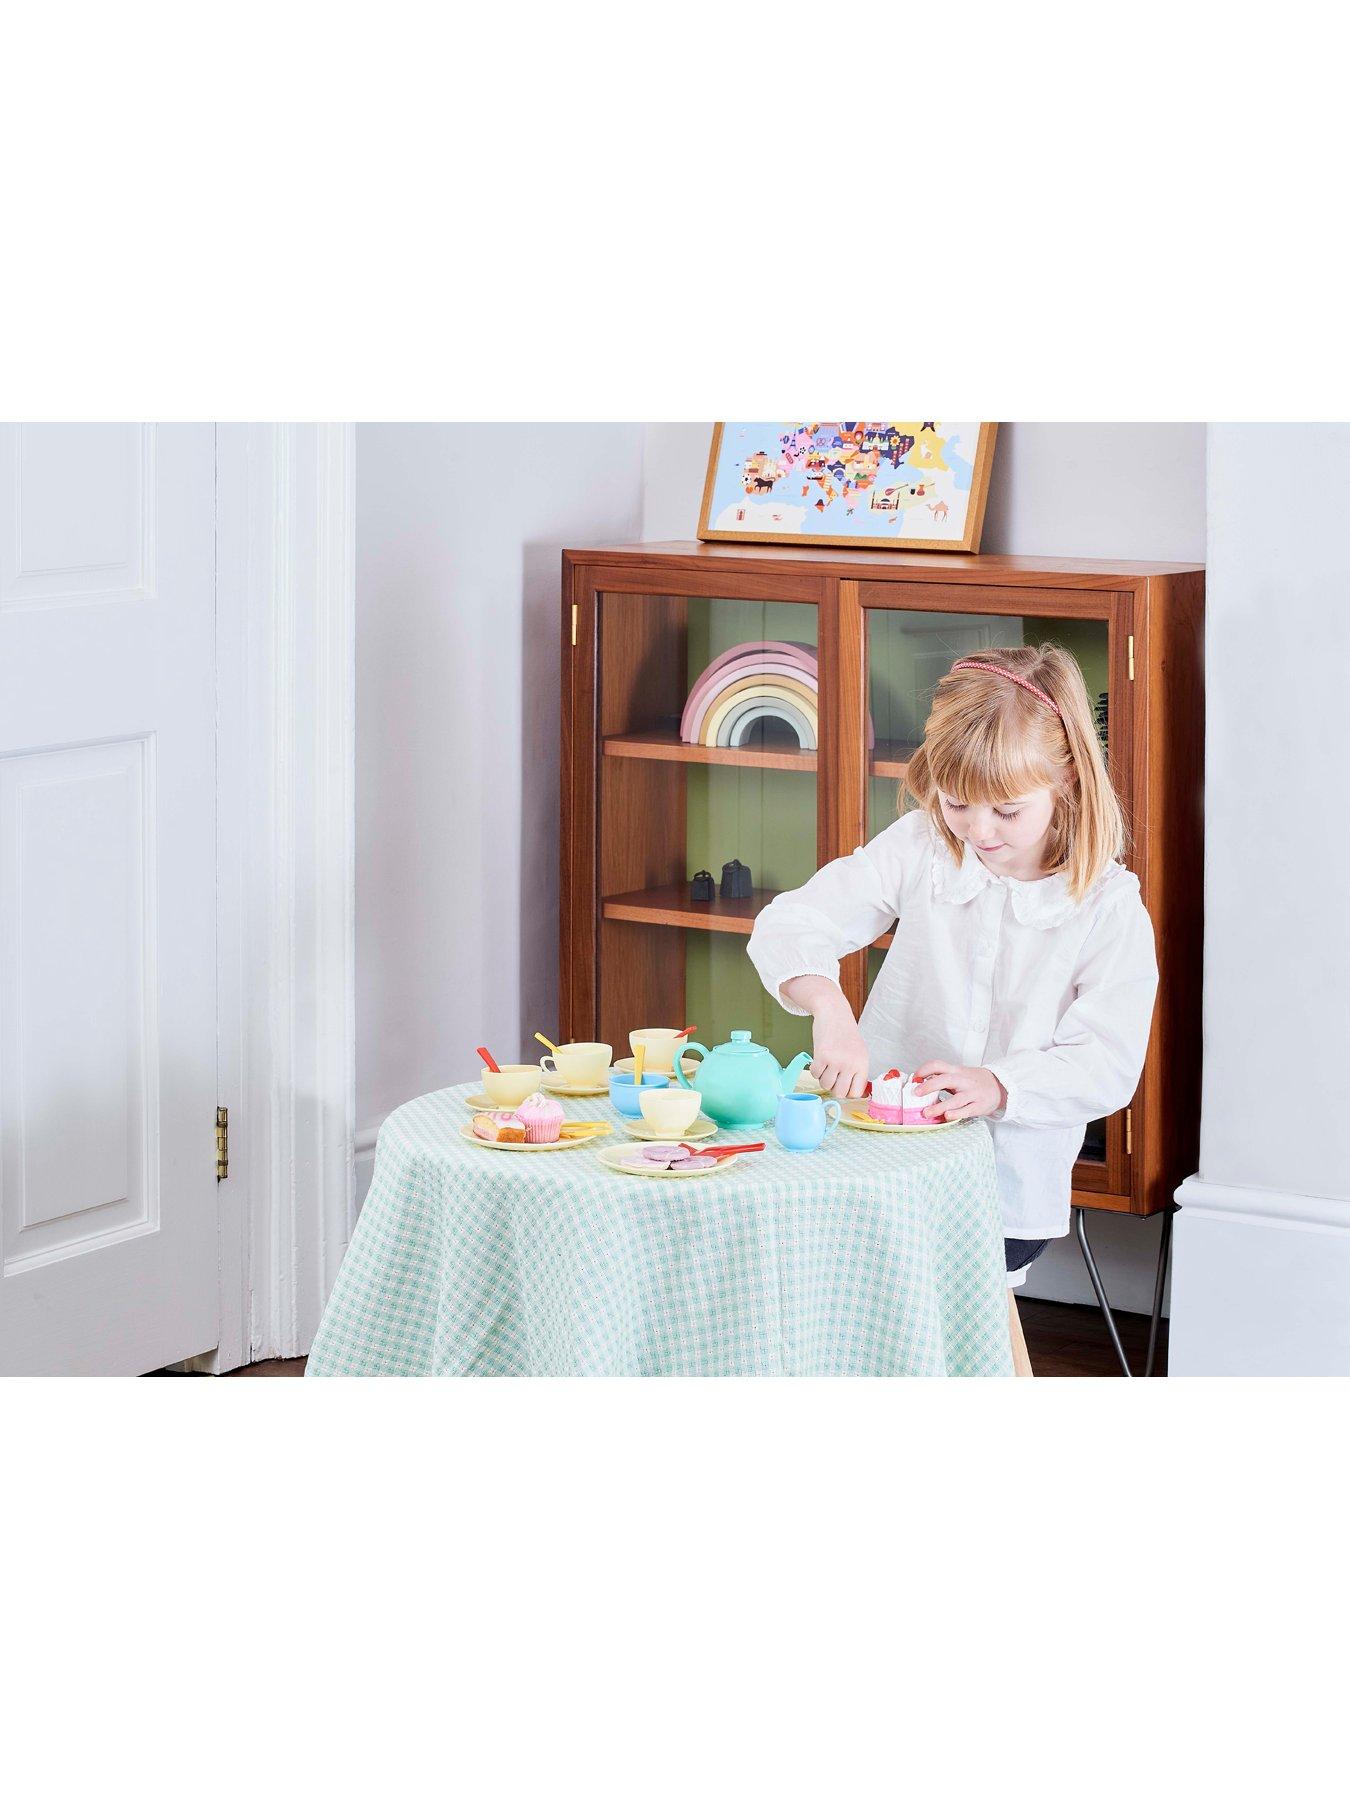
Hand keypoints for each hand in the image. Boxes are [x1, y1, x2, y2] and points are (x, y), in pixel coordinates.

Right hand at [780, 976, 869, 1098]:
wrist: (834, 1014)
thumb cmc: (846, 1035)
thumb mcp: (860, 1054)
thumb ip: (858, 1073)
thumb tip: (855, 1095)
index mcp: (863, 1065)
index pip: (856, 1093)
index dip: (847, 1092)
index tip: (843, 1086)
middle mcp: (851, 1064)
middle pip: (840, 1093)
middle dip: (834, 1088)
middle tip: (833, 1078)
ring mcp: (836, 1060)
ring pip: (825, 1085)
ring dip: (823, 1079)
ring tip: (826, 1067)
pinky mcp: (821, 1055)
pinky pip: (815, 1074)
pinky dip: (815, 1070)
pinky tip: (819, 1060)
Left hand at [912, 1061, 1006, 1121]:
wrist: (1000, 1086)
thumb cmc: (974, 1081)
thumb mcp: (959, 1074)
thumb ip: (942, 1077)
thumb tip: (920, 1083)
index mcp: (956, 1071)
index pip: (938, 1065)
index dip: (924, 1070)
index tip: (915, 1078)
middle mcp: (964, 1081)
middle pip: (946, 1080)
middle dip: (930, 1086)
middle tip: (916, 1093)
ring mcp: (972, 1094)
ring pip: (955, 1100)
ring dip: (940, 1107)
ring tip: (926, 1113)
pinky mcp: (979, 1106)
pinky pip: (966, 1110)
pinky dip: (956, 1114)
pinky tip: (946, 1117)